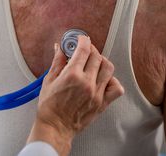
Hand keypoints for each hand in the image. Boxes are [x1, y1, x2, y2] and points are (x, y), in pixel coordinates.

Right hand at [27, 36, 124, 155]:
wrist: (55, 127)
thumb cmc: (49, 106)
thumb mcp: (49, 80)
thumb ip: (57, 61)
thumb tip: (60, 48)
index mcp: (72, 75)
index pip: (84, 50)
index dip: (83, 40)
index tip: (81, 39)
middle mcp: (87, 83)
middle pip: (97, 56)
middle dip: (90, 49)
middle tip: (84, 50)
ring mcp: (97, 93)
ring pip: (108, 68)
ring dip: (101, 61)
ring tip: (94, 62)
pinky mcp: (102, 103)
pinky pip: (116, 88)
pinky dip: (112, 80)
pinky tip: (103, 79)